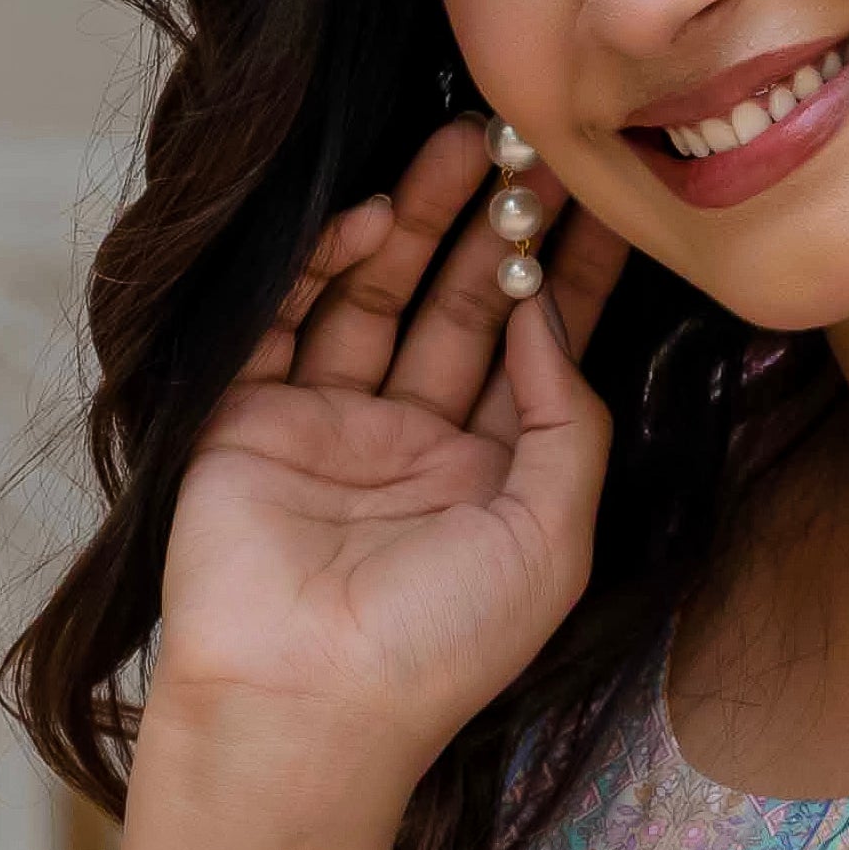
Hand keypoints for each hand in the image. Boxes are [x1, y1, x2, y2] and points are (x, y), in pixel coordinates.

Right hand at [139, 121, 627, 814]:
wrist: (303, 707)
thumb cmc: (439, 647)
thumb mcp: (550, 538)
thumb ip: (569, 421)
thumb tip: (546, 315)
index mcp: (491, 481)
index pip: (537, 352)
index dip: (569, 273)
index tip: (600, 193)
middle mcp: (412, 446)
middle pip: (458, 306)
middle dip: (495, 225)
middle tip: (526, 142)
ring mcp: (328, 429)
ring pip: (378, 298)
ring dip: (416, 221)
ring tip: (460, 143)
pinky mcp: (249, 419)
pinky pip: (286, 320)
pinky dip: (323, 265)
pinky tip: (372, 219)